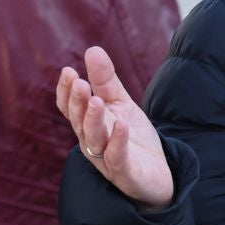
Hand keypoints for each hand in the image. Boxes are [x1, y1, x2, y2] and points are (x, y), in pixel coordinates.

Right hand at [57, 46, 173, 208]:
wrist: (158, 175)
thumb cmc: (133, 139)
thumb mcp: (121, 104)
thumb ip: (106, 81)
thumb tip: (92, 49)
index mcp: (88, 125)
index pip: (70, 108)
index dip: (66, 92)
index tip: (68, 71)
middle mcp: (92, 143)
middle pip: (79, 122)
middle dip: (78, 102)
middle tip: (79, 82)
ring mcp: (106, 160)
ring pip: (93, 140)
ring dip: (93, 120)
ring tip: (96, 100)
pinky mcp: (125, 174)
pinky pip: (117, 158)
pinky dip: (117, 141)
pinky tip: (121, 123)